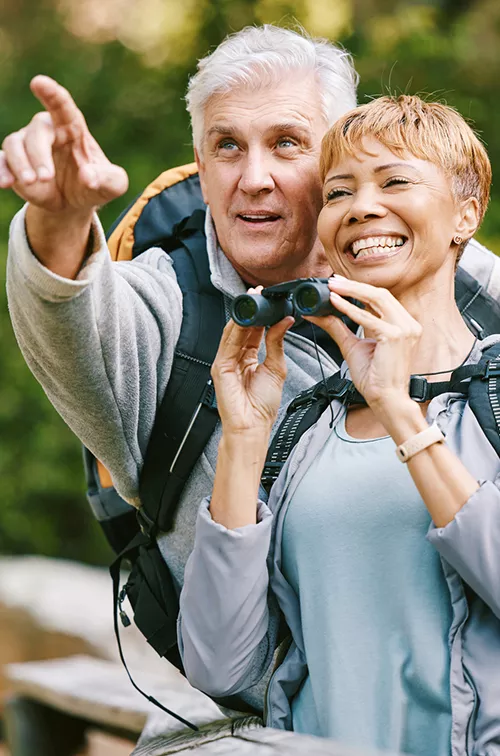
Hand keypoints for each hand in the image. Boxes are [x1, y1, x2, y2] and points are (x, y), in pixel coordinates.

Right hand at [0, 75, 127, 216]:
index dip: (51, 93)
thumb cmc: (95, 185)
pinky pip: (0, 161)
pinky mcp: (13, 164)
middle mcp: (46, 131)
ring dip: (20, 164)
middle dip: (39, 154)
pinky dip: (0, 171)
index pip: (61, 105)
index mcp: (72, 127)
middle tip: (46, 177)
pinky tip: (5, 183)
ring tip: (32, 183)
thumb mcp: (113, 185)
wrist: (74, 203)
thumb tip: (88, 177)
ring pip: (14, 144)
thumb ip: (108, 179)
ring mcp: (27, 146)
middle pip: (36, 131)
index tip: (38, 82)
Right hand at [211, 301, 292, 436]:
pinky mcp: (220, 368)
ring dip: (243, 315)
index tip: (269, 299)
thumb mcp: (276, 368)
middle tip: (260, 293)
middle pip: (241, 327)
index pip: (253, 330)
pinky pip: (227, 344)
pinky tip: (246, 319)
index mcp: (247, 357)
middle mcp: (234, 357)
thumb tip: (285, 321)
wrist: (253, 427)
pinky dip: (236, 330)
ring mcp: (225, 362)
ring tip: (253, 301)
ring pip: (232, 332)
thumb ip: (277, 343)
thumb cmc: (262, 406)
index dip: (261, 313)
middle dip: (250, 309)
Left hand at [305, 276, 421, 411]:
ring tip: (333, 287)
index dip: (359, 288)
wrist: (386, 398)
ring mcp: (405, 329)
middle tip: (333, 280)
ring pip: (377, 299)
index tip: (339, 282)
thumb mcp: (352, 346)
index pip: (381, 299)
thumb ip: (338, 327)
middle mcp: (408, 324)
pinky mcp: (396, 336)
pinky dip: (350, 309)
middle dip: (354, 285)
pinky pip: (368, 318)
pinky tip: (336, 303)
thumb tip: (319, 314)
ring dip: (352, 291)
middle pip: (380, 294)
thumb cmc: (375, 378)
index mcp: (402, 325)